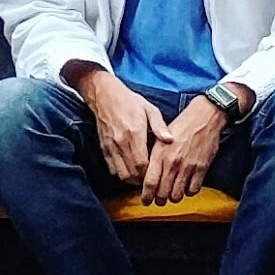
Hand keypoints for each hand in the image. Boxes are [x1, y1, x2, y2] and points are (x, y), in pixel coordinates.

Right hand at [78, 69, 159, 186]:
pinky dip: (121, 173)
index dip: (150, 172)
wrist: (105, 96)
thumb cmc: (130, 102)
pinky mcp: (104, 148)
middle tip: (151, 176)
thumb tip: (171, 140)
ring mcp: (111, 146)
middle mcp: (121, 142)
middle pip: (132, 173)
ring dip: (132, 179)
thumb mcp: (150, 109)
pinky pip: (112, 169)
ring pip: (121, 174)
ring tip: (141, 175)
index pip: (142, 163)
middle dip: (143, 179)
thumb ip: (160, 126)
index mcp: (135, 132)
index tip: (157, 171)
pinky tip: (129, 169)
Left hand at [140, 96, 224, 205]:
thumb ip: (154, 156)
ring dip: (174, 198)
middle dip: (159, 201)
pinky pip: (193, 190)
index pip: (149, 182)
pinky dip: (189, 192)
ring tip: (172, 195)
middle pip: (162, 193)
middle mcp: (172, 162)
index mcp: (160, 154)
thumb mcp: (161, 137)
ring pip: (177, 195)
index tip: (145, 201)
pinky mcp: (202, 168)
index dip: (146, 196)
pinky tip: (187, 187)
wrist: (204, 117)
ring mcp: (188, 166)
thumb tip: (145, 174)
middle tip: (159, 200)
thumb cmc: (181, 126)